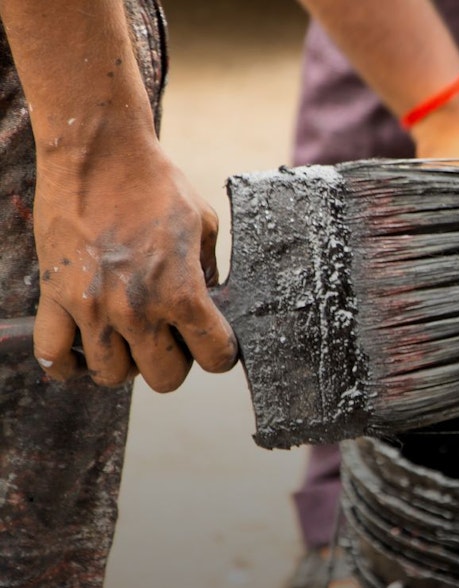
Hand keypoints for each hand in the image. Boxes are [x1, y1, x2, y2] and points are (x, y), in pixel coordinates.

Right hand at [32, 142, 237, 391]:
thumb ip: (208, 273)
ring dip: (125, 363)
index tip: (214, 342)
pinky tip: (81, 352)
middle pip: (164, 378)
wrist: (100, 152)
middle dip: (174, 363)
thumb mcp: (203, 226)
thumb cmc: (156, 183)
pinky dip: (66, 365)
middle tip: (170, 339)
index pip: (214, 356)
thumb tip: (212, 304)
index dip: (220, 352)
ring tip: (129, 339)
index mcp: (181, 293)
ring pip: (112, 374)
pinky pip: (53, 356)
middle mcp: (138, 310)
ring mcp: (93, 308)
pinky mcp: (55, 297)